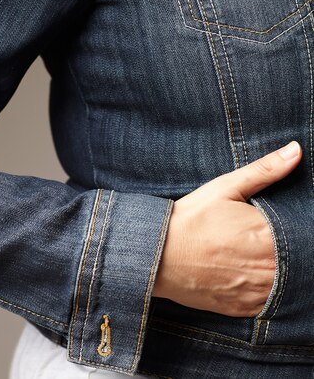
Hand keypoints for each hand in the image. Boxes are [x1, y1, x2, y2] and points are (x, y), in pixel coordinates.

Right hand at [152, 140, 301, 316]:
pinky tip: (249, 273)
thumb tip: (296, 150)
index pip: (303, 233)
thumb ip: (265, 170)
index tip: (282, 223)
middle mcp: (268, 267)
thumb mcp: (225, 187)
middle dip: (289, 248)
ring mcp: (257, 291)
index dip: (298, 228)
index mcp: (268, 234)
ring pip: (286, 282)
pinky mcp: (243, 308)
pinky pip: (269, 302)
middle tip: (264, 237)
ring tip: (256, 254)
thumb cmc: (191, 218)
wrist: (158, 254)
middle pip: (298, 259)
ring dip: (278, 269)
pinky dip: (265, 289)